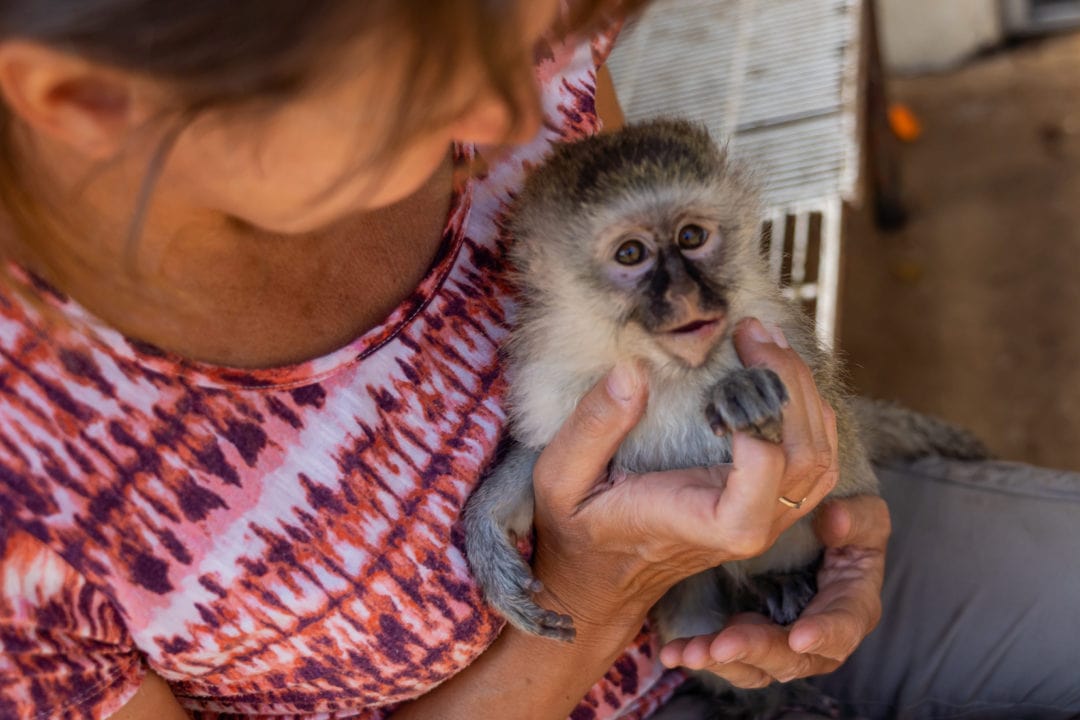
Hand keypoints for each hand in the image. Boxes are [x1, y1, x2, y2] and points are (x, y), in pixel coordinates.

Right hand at [526, 317, 839, 636]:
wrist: (598, 579)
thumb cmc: (577, 529)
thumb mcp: (561, 477)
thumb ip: (593, 428)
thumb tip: (631, 371)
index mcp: (700, 523)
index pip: (763, 484)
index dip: (762, 434)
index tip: (727, 384)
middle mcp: (746, 528)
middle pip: (807, 456)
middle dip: (788, 383)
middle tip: (752, 332)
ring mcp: (764, 521)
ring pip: (822, 457)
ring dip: (803, 391)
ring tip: (766, 341)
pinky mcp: (767, 509)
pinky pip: (816, 464)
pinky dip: (810, 414)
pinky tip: (780, 375)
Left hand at [657, 495, 889, 686]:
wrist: (806, 536)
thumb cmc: (841, 526)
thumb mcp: (861, 517)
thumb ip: (858, 518)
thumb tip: (835, 519)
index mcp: (852, 607)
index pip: (845, 626)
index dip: (825, 634)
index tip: (800, 637)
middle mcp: (818, 637)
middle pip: (793, 657)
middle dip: (758, 652)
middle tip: (723, 645)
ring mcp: (782, 645)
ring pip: (756, 665)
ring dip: (723, 661)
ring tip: (690, 652)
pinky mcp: (751, 643)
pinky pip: (726, 658)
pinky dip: (699, 655)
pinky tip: (673, 652)